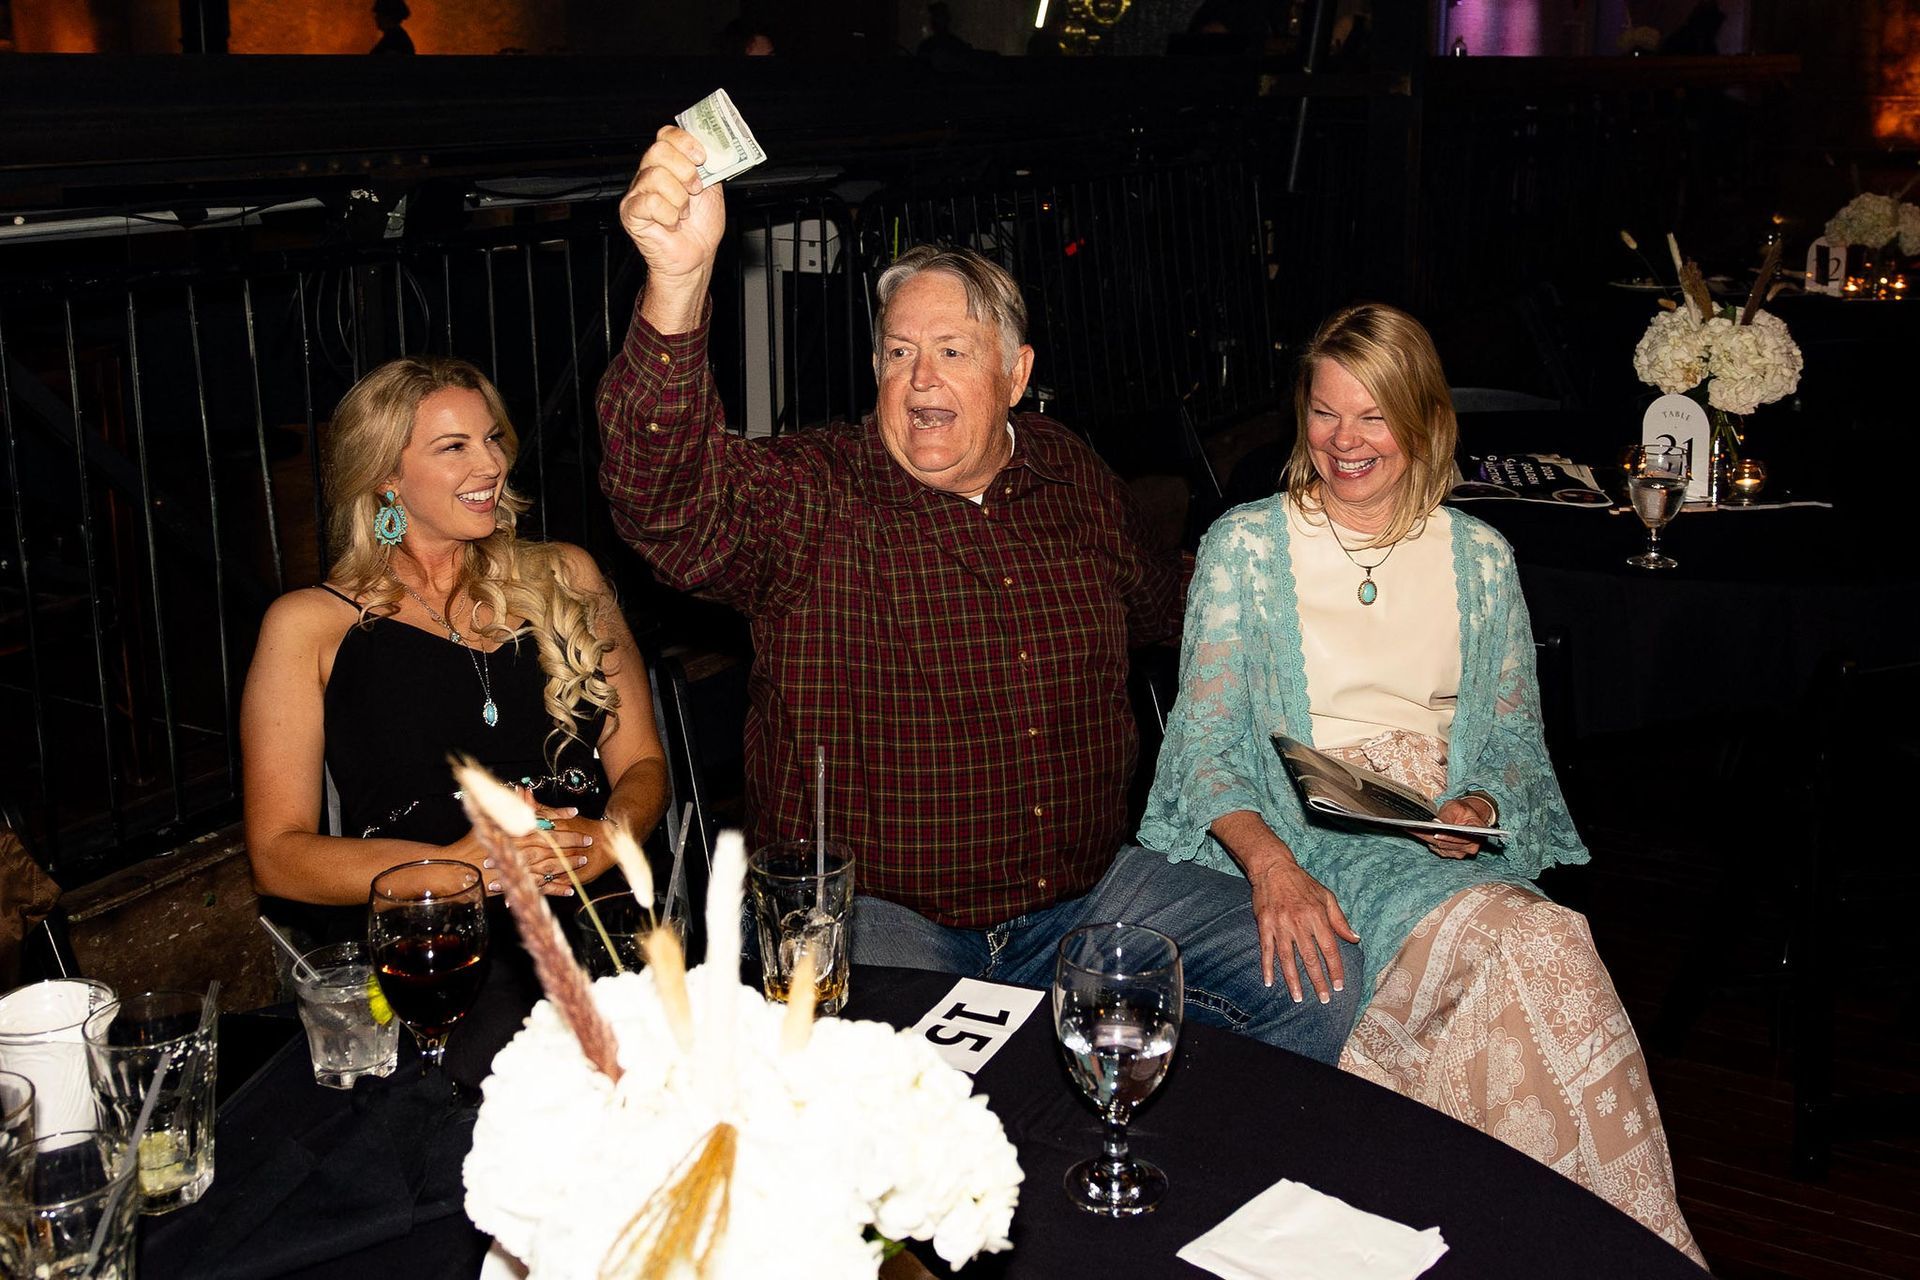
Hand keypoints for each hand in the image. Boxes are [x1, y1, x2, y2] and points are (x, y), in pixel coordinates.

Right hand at [451, 806, 594, 899]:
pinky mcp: (519, 883)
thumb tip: (522, 788)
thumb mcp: (490, 817)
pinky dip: (557, 889)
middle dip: (573, 842)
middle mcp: (523, 848)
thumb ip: (509, 804)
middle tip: (588, 841)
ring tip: (583, 862)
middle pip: (554, 844)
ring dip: (569, 865)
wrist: (459, 865)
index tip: (577, 816)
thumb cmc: (473, 841)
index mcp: (519, 830)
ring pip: (552, 865)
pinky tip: (570, 889)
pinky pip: (542, 887)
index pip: (548, 824)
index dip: (565, 821)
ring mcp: (522, 867)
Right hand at [618, 126, 726, 288]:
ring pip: (656, 177)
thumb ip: (711, 166)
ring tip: (683, 213)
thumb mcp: (713, 189)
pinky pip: (651, 202)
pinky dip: (669, 215)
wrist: (697, 257)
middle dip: (685, 170)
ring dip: (679, 199)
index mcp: (668, 165)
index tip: (702, 158)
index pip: (666, 136)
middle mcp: (649, 174)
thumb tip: (715, 147)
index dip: (685, 142)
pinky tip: (672, 223)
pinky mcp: (631, 212)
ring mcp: (637, 193)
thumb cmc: (700, 226)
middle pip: (658, 151)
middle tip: (695, 190)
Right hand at [1245, 856, 1360, 1003]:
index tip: (1339, 985)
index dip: (1335, 968)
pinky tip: (1269, 982)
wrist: (1273, 868)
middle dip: (1318, 981)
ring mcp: (1280, 925)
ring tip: (1299, 998)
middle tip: (1324, 999)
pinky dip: (1267, 967)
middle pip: (1310, 958)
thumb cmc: (1302, 882)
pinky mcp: (1264, 925)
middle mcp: (1299, 923)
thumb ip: (1340, 919)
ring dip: (1293, 980)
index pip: (1329, 948)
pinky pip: (1266, 950)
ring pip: (1288, 959)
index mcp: (1317, 916)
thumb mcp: (1326, 897)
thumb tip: (1355, 939)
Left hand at [1413, 798, 1489, 858]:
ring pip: (1439, 847)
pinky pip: (1437, 849)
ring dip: (1425, 839)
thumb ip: (1448, 815)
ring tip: (1412, 829)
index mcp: (1477, 833)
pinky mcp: (1450, 853)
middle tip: (1414, 829)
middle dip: (1430, 836)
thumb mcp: (1456, 807)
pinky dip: (1427, 841)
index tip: (1434, 833)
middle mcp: (1470, 847)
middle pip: (1446, 844)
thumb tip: (1437, 823)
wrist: (1465, 817)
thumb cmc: (1462, 811)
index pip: (1460, 838)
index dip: (1446, 836)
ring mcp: (1460, 852)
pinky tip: (1417, 833)